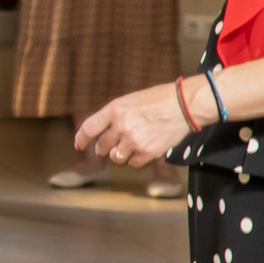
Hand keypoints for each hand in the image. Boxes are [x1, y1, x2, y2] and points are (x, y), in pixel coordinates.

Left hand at [74, 82, 192, 168]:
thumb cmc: (159, 99)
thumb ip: (116, 115)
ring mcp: (133, 140)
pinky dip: (137, 159)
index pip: (89, 128)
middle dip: (104, 148)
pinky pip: (134, 163)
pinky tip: (144, 150)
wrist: (184, 105)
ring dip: (121, 154)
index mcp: (114, 110)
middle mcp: (120, 126)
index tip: (79, 145)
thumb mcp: (131, 100)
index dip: (82, 139)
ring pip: (116, 157)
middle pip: (102, 145)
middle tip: (108, 147)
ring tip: (131, 146)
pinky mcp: (147, 152)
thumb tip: (105, 129)